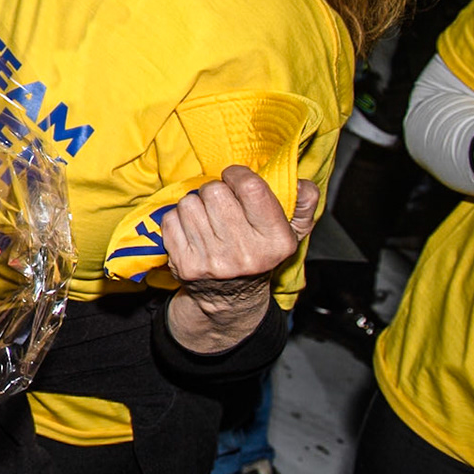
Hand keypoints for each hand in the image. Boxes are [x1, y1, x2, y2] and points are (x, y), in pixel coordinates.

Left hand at [163, 168, 317, 307]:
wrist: (232, 298)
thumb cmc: (260, 253)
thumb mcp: (293, 233)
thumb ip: (303, 204)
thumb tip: (302, 183)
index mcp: (275, 241)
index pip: (251, 188)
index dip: (238, 175)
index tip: (235, 178)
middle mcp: (245, 252)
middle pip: (214, 191)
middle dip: (215, 190)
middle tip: (221, 203)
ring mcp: (213, 261)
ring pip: (189, 203)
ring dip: (195, 204)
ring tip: (207, 218)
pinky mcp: (186, 265)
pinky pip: (170, 219)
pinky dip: (178, 219)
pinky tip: (192, 231)